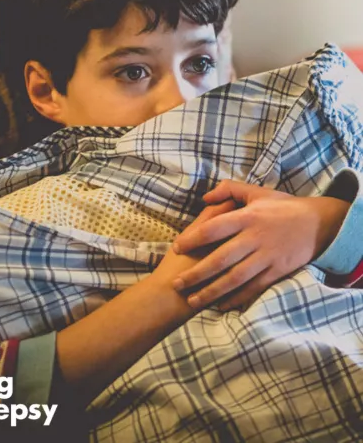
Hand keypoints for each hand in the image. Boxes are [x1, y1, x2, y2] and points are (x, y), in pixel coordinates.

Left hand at [172, 180, 349, 310]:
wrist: (318, 223)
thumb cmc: (282, 206)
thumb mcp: (257, 192)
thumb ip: (230, 189)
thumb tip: (205, 197)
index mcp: (247, 217)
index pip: (213, 228)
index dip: (193, 239)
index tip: (176, 248)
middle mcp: (255, 238)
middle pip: (221, 259)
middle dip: (197, 273)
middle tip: (177, 284)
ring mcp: (267, 257)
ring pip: (235, 278)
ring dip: (213, 291)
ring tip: (193, 300)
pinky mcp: (277, 271)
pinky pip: (254, 288)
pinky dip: (237, 298)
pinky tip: (221, 305)